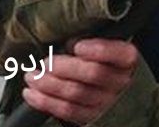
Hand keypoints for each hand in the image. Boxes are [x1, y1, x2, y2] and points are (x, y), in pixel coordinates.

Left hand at [22, 38, 138, 124]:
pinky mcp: (92, 116)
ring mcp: (107, 102)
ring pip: (76, 94)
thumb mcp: (104, 45)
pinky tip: (32, 94)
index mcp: (126, 59)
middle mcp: (120, 82)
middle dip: (63, 67)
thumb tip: (66, 44)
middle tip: (43, 63)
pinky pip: (68, 111)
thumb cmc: (101, 59)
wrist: (111, 89)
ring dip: (48, 85)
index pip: (117, 54)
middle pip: (92, 74)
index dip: (98, 50)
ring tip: (31, 77)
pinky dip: (46, 102)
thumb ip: (90, 42)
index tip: (77, 46)